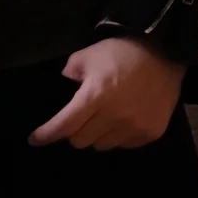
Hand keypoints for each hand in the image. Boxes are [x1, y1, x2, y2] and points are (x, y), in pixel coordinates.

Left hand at [29, 36, 186, 150]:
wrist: (164, 54)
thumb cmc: (121, 52)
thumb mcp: (87, 55)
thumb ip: (70, 73)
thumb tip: (64, 86)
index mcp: (95, 96)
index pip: (65, 124)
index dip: (47, 134)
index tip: (34, 140)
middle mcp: (114, 116)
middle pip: (81, 140)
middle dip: (73, 131)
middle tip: (77, 118)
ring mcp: (134, 127)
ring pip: (102, 145)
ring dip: (95, 135)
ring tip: (101, 117)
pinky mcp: (151, 133)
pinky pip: (124, 145)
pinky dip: (116, 136)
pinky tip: (120, 120)